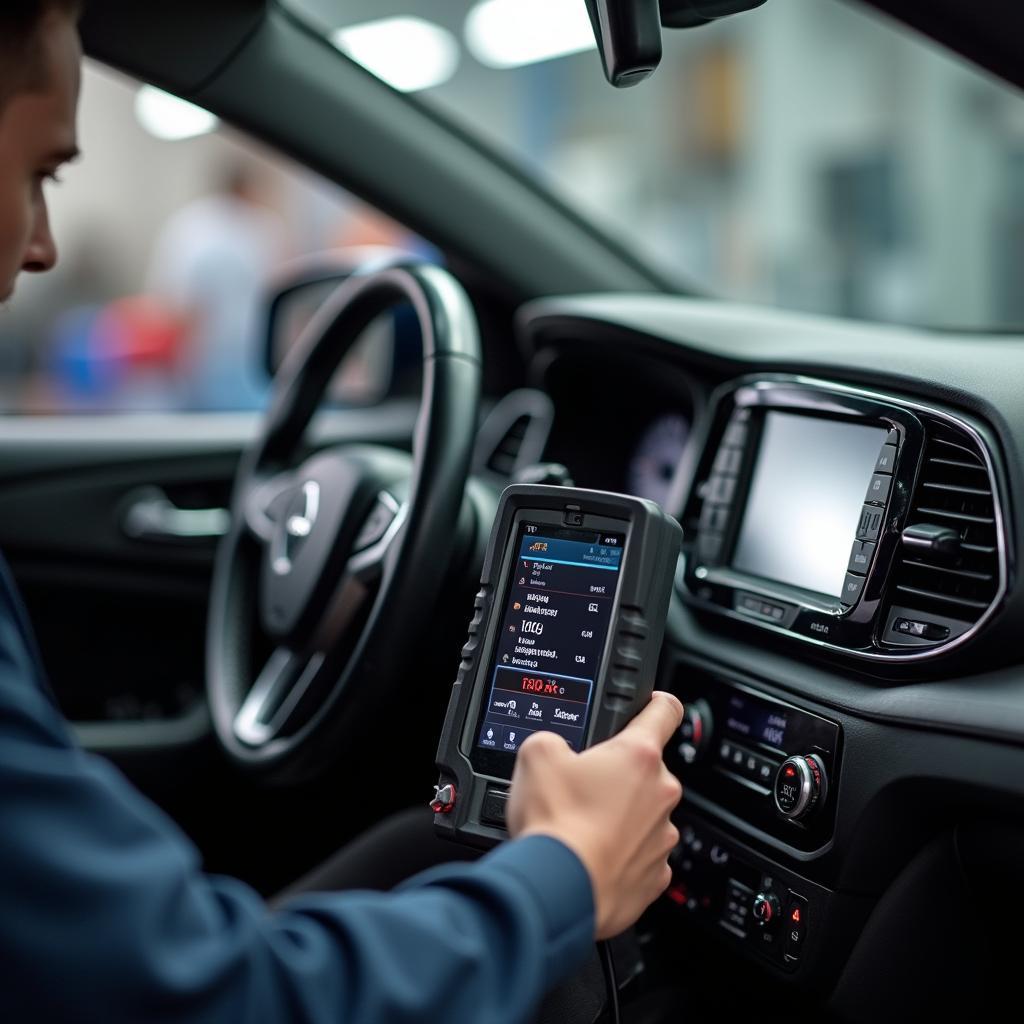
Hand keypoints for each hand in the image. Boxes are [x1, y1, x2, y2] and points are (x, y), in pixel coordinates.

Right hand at [506, 692, 683, 938]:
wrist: (558, 890)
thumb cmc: (555, 824)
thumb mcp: (536, 756)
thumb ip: (552, 740)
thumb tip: (553, 750)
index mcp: (638, 756)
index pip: (665, 711)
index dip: (658, 703)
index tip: (655, 704)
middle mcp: (660, 794)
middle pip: (645, 772)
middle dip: (618, 776)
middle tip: (583, 788)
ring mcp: (661, 838)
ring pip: (643, 816)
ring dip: (619, 818)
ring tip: (580, 829)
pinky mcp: (655, 877)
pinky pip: (639, 857)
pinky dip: (619, 856)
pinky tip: (590, 858)